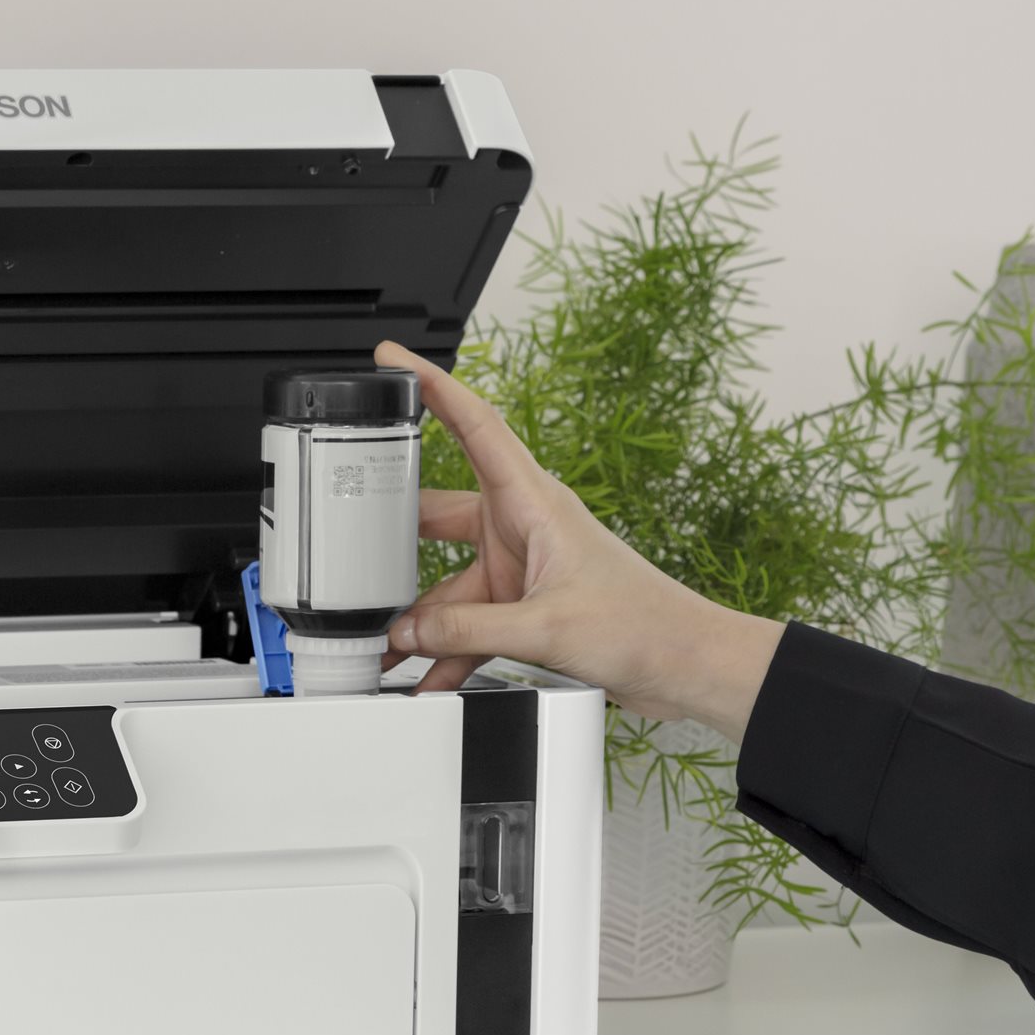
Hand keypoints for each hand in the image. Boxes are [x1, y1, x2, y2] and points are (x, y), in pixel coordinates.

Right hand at [373, 341, 787, 740]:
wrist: (685, 665)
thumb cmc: (644, 624)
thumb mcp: (543, 626)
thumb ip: (466, 630)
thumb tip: (407, 633)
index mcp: (532, 501)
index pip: (474, 424)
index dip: (432, 386)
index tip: (391, 358)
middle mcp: (522, 526)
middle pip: (437, 516)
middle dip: (393, 540)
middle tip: (348, 548)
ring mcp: (522, 568)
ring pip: (449, 585)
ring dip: (419, 619)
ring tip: (381, 647)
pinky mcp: (526, 608)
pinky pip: (468, 625)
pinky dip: (446, 650)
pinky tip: (424, 676)